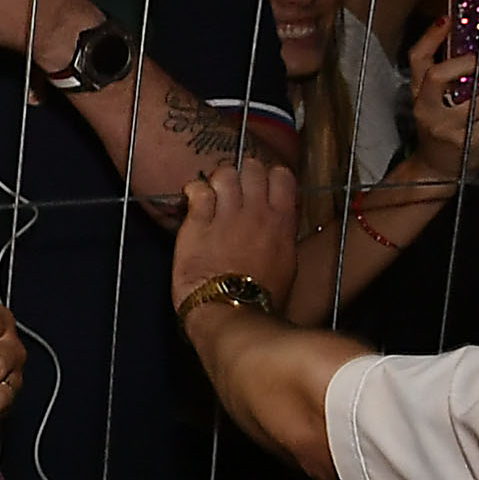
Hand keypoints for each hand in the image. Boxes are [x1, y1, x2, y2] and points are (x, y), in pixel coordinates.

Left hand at [173, 160, 303, 313]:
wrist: (232, 312)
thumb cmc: (261, 297)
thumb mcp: (287, 264)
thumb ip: (281, 236)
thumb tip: (277, 227)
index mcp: (282, 221)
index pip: (282, 176)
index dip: (269, 176)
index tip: (260, 186)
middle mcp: (257, 212)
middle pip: (253, 168)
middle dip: (242, 173)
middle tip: (233, 189)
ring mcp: (227, 216)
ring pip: (225, 174)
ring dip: (217, 180)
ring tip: (212, 195)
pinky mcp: (198, 224)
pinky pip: (197, 190)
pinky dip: (193, 190)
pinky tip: (191, 200)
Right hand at [399, 20, 478, 177]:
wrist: (435, 172)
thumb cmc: (441, 130)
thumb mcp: (436, 104)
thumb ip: (451, 81)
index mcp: (419, 94)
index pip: (416, 60)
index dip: (430, 38)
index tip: (447, 19)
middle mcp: (427, 108)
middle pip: (436, 76)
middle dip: (465, 62)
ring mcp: (446, 126)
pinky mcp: (467, 141)